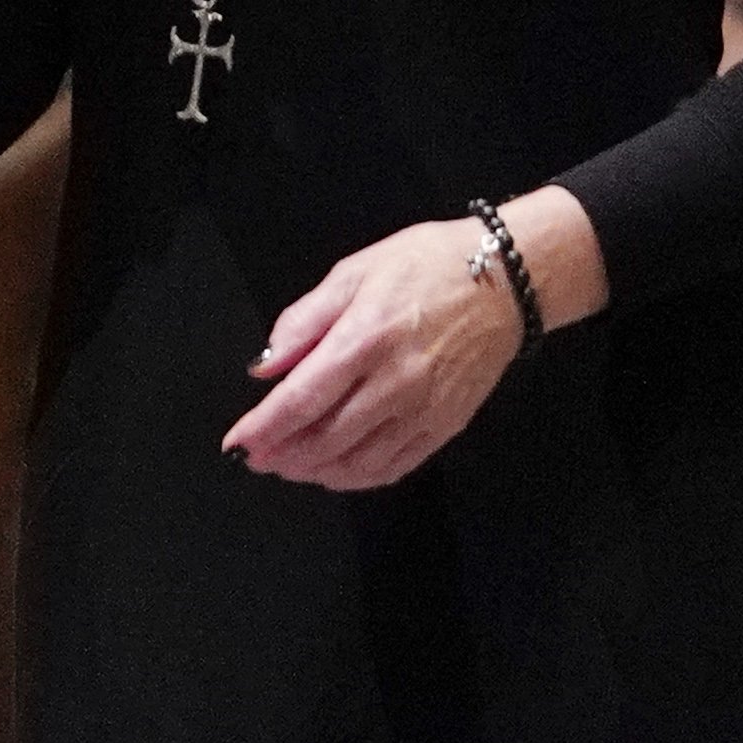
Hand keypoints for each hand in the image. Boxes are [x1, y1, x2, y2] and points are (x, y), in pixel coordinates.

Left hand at [228, 191, 604, 488]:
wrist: (506, 281)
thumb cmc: (425, 266)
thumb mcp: (352, 274)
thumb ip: (303, 322)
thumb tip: (264, 366)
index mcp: (365, 340)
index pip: (302, 399)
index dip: (264, 429)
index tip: (236, 444)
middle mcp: (396, 383)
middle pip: (326, 438)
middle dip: (282, 455)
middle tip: (255, 460)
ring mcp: (425, 409)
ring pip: (359, 460)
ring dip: (315, 471)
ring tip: (287, 468)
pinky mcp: (447, 424)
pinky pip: (397, 465)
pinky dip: (360, 477)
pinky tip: (336, 473)